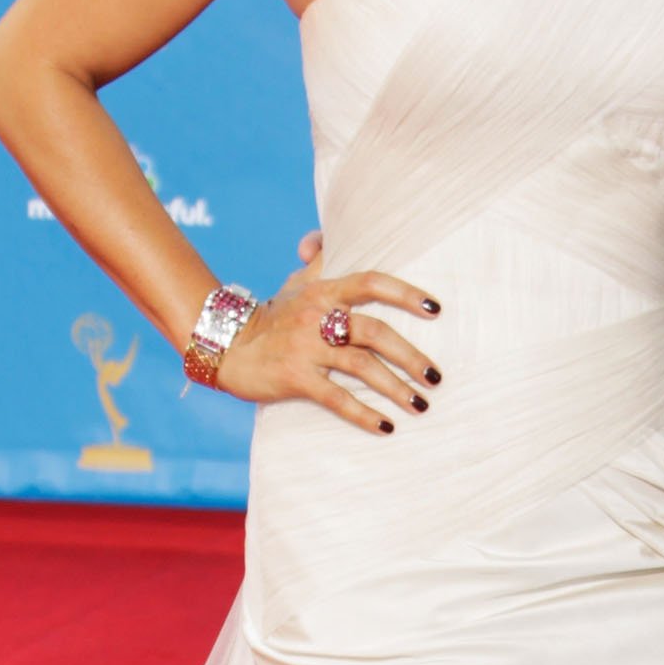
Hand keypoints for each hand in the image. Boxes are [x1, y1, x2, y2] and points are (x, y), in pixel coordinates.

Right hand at [216, 238, 441, 432]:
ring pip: (361, 366)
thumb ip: (321, 260)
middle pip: (374, 331)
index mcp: (324, 291)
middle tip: (436, 377)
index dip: (404, 293)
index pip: (370, 283)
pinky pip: (336, 398)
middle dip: (410, 356)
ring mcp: (306, 348)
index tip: (435, 309)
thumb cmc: (273, 316)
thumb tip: (322, 237)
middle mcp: (317, 316)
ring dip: (396, 387)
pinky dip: (363, 414)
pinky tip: (387, 427)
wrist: (227, 348)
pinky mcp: (295, 378)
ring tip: (422, 404)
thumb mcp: (296, 282)